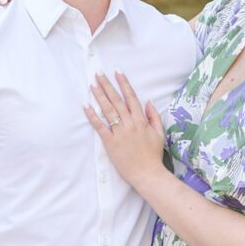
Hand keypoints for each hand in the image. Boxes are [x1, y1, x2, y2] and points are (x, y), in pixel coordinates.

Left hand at [85, 70, 167, 193]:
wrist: (147, 173)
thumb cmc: (153, 155)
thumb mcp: (159, 133)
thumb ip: (154, 116)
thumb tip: (148, 101)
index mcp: (141, 120)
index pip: (131, 97)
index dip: (124, 83)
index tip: (117, 72)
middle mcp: (129, 124)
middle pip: (116, 100)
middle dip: (107, 85)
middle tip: (98, 73)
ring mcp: (119, 133)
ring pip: (108, 110)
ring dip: (99, 96)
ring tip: (92, 85)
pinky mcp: (110, 143)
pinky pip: (100, 126)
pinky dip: (92, 116)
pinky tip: (86, 106)